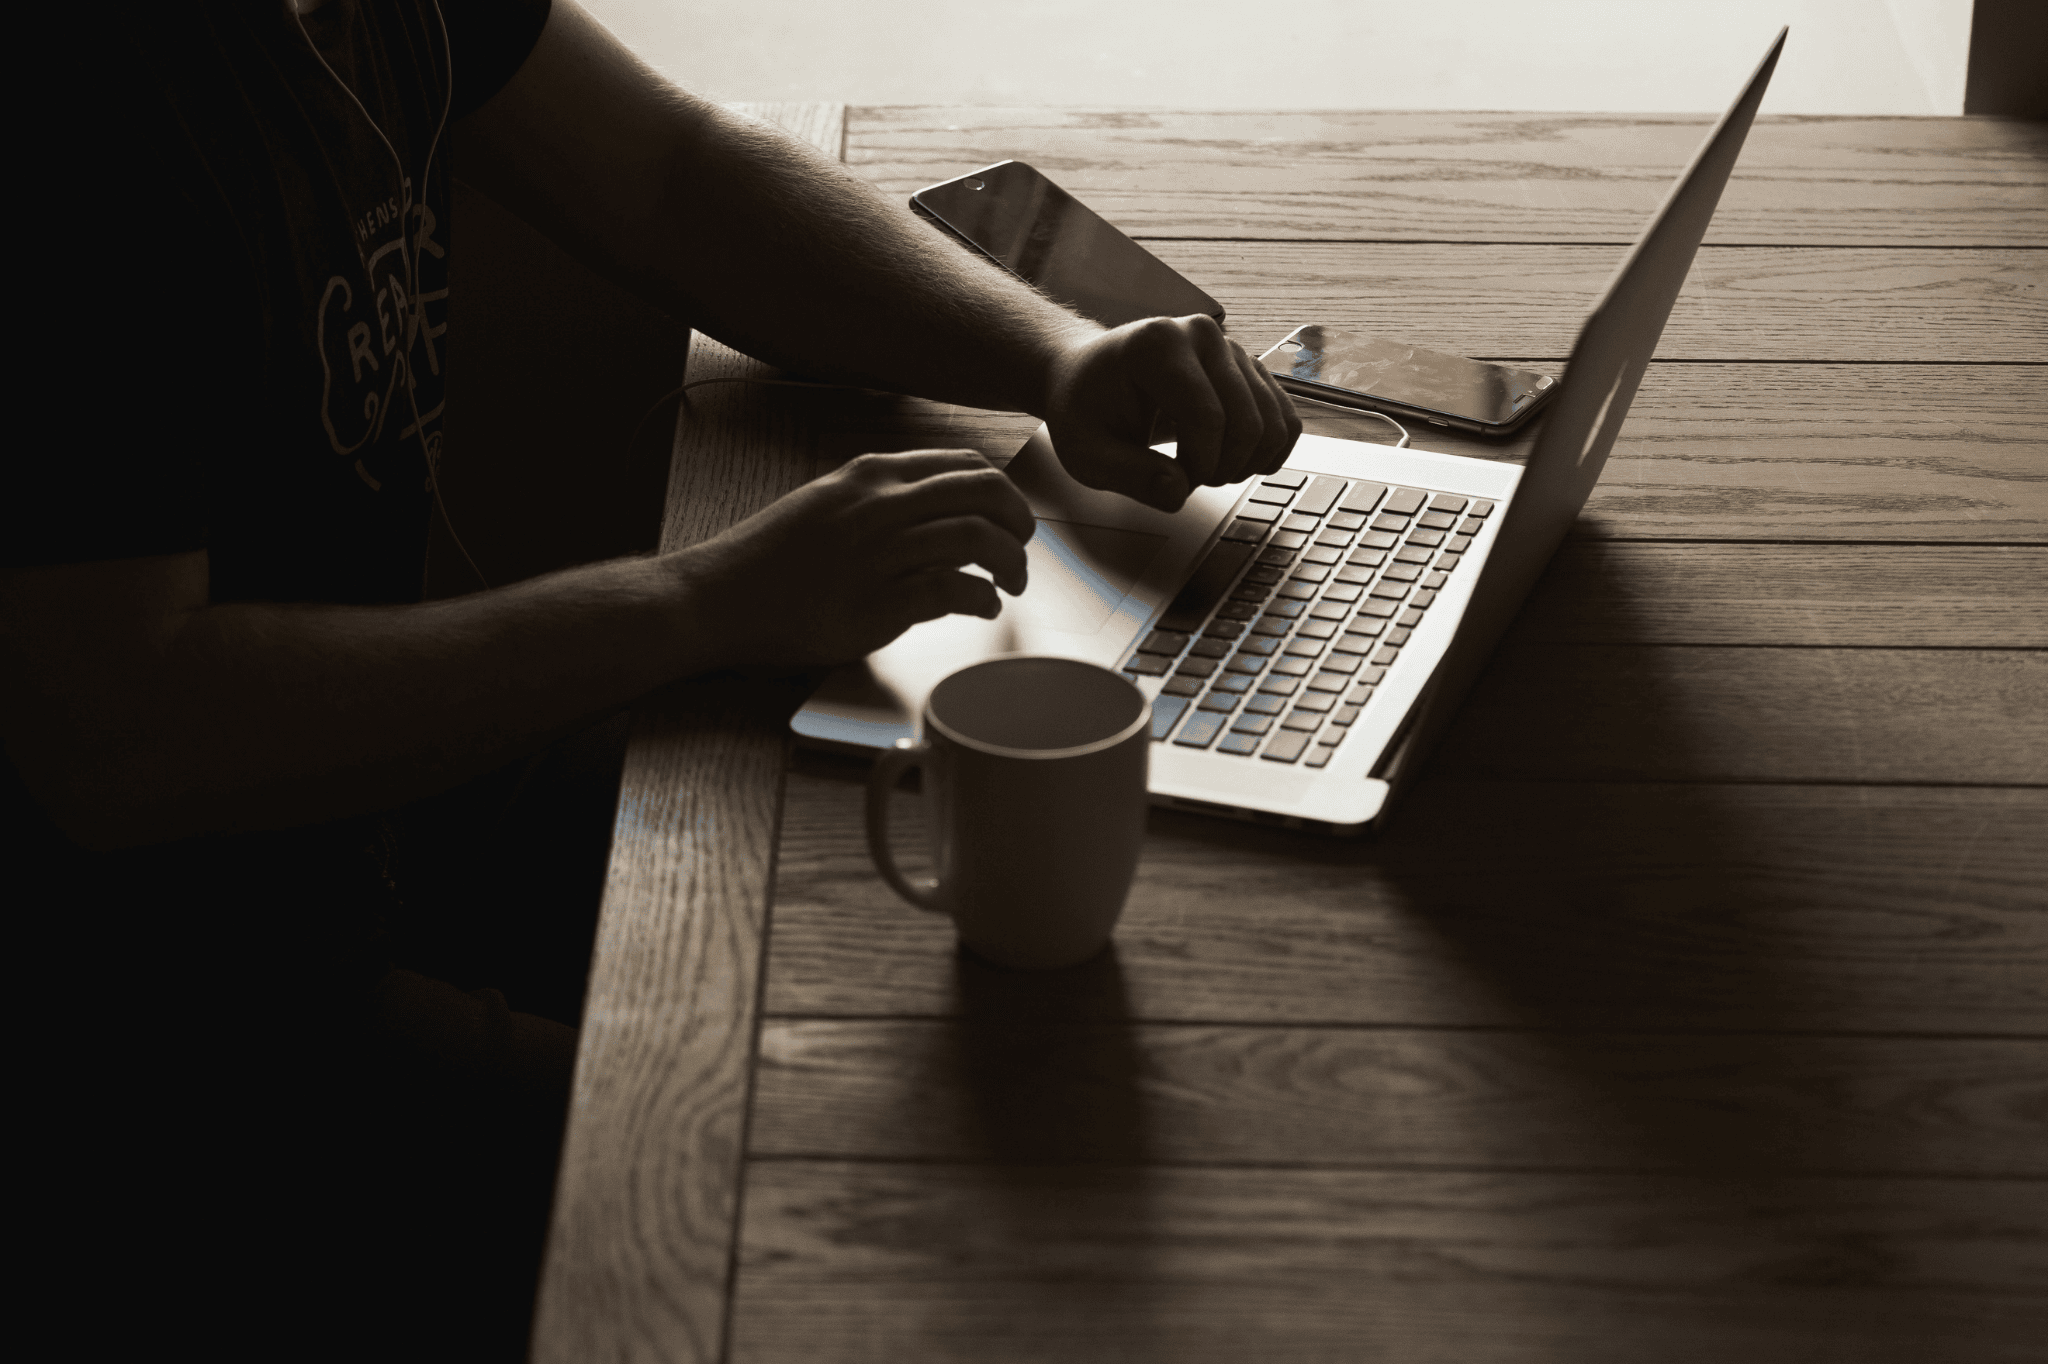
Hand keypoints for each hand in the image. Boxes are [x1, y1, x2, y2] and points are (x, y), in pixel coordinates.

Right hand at [674, 449, 1034, 666]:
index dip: (1000, 491)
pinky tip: (984, 607)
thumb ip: (880, 499)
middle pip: (984, 492)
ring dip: (1011, 563)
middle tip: (1023, 547)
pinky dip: (983, 599)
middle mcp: (881, 504)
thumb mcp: (828, 502)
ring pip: (978, 537)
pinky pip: (955, 589)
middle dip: (1019, 520)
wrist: (721, 596)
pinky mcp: (880, 601)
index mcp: (871, 475)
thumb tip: (934, 511)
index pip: (963, 465)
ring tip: (1011, 583)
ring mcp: (882, 551)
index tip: (1008, 516)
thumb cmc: (772, 559)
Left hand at [1039, 314, 1300, 512]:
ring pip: (1273, 422)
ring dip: (1246, 463)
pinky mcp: (1250, 368)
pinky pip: (1285, 418)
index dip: (1198, 465)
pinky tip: (1234, 461)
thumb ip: (1128, 475)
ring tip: (1208, 469)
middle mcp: (1202, 335)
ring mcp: (1232, 348)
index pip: (1206, 416)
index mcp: (1158, 345)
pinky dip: (1268, 452)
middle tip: (1191, 479)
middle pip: (1247, 421)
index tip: (1175, 481)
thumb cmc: (1085, 409)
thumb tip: (1177, 491)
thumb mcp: (1086, 452)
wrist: (1090, 377)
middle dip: (1223, 468)